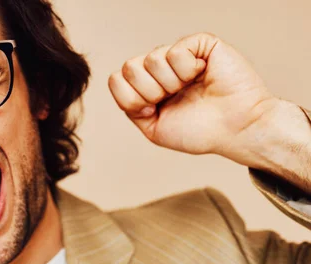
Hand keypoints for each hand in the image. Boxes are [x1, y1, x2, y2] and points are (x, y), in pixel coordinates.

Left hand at [108, 32, 278, 163]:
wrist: (235, 130)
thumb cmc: (200, 131)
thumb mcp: (153, 128)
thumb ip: (130, 106)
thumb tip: (119, 78)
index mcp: (147, 87)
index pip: (116, 80)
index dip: (132, 99)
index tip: (154, 111)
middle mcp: (159, 68)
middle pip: (129, 67)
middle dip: (149, 93)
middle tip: (174, 100)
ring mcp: (178, 55)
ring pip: (150, 59)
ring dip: (171, 83)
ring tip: (191, 88)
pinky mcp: (199, 44)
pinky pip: (175, 52)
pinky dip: (187, 70)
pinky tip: (202, 75)